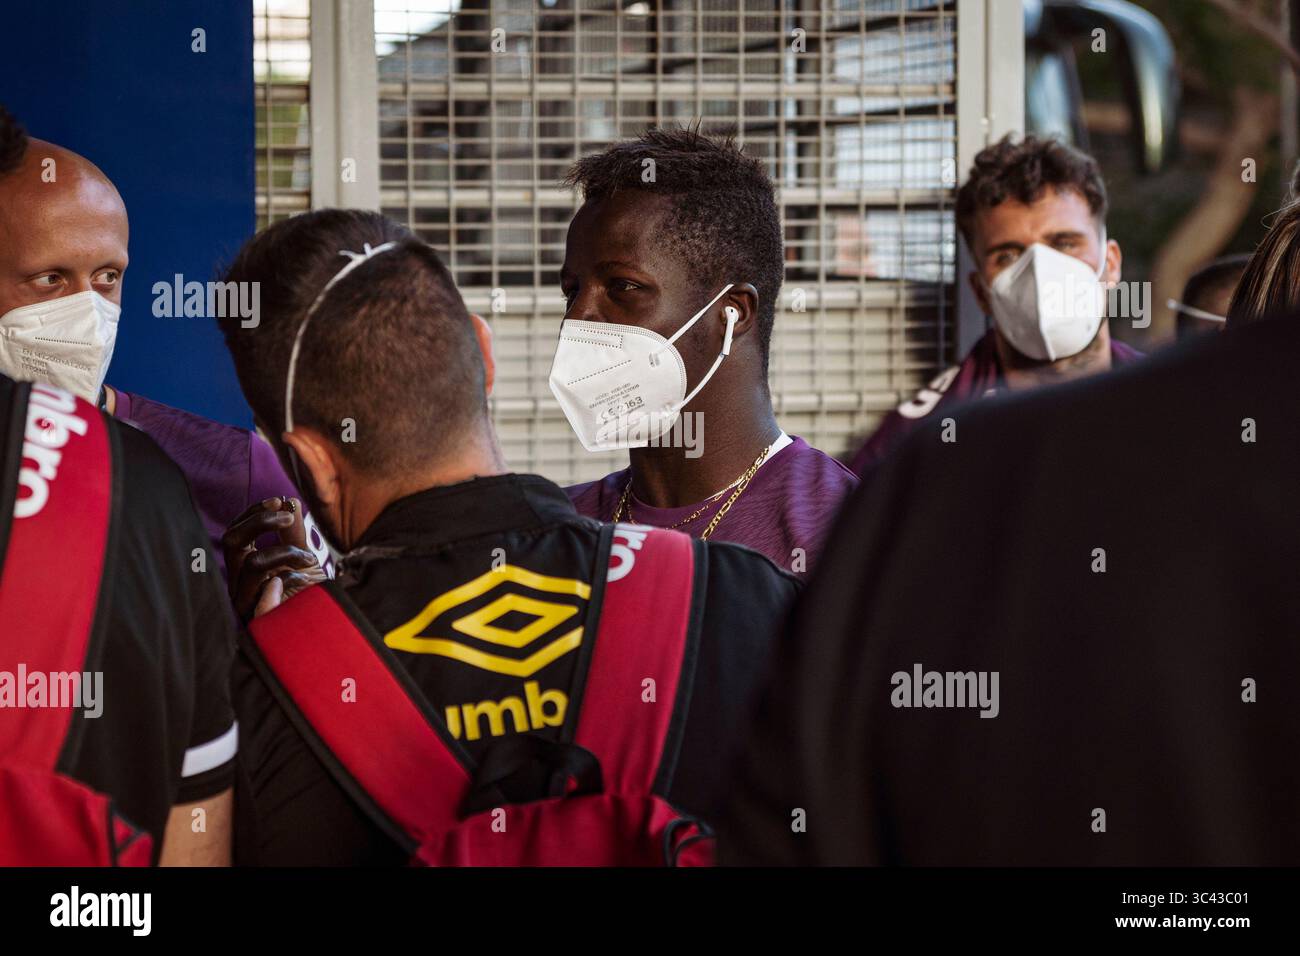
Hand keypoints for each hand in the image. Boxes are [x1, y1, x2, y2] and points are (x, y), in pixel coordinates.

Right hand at [222, 497, 324, 620]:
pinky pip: (266, 590)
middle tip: (288, 517)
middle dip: (260, 521)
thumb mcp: (303, 559)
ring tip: (310, 559)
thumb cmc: (312, 596)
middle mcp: (239, 584)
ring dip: (285, 552)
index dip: (254, 513)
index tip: (279, 500)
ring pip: (251, 563)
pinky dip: (288, 578)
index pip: (236, 533)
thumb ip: (293, 533)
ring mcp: (246, 602)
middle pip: (231, 541)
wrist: (327, 628)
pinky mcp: (258, 618)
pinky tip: (303, 579)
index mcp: (244, 569)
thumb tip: (289, 501)